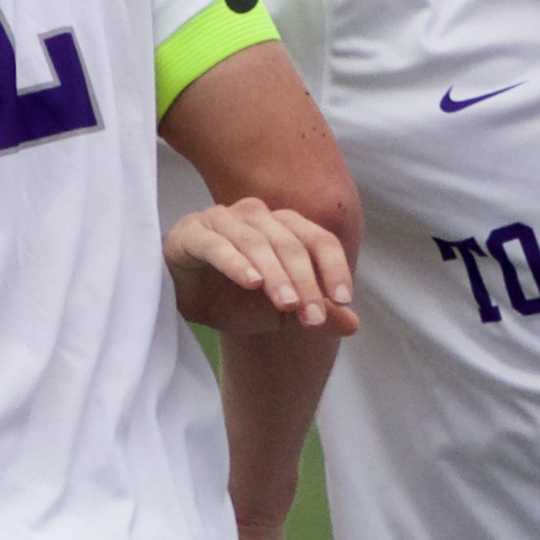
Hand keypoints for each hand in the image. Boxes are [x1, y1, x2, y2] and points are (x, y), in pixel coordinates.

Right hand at [169, 199, 358, 332]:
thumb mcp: (280, 312)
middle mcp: (256, 214)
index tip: (343, 299)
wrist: (187, 301)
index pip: (318, 240)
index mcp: (283, 225)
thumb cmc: (235, 298)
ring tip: (287, 305)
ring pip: (257, 243)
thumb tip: (352, 325)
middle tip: (312, 316)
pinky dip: (235, 262)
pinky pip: (217, 244)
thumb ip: (315, 314)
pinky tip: (250, 282)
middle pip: (291, 243)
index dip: (334, 268)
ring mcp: (222, 218)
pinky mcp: (191, 232)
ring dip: (275, 275)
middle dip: (305, 282)